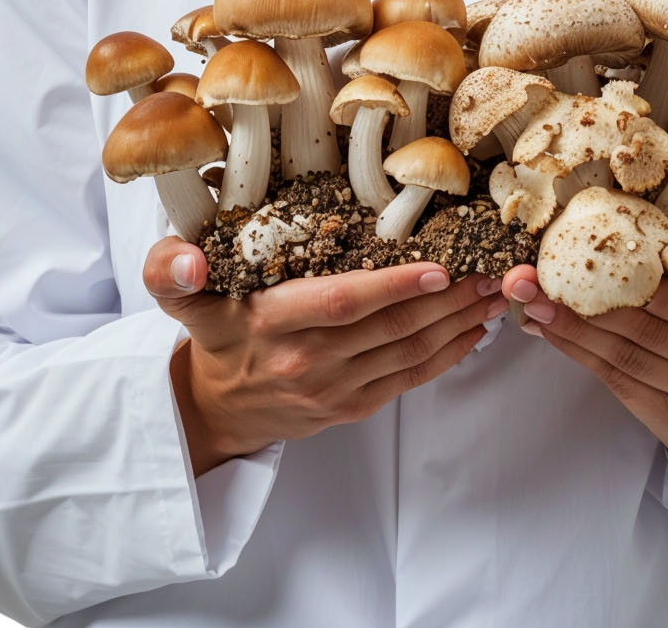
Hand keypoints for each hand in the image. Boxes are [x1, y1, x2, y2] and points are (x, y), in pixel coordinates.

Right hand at [146, 237, 507, 475]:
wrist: (216, 408)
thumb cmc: (213, 334)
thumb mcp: (178, 298)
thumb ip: (169, 269)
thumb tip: (187, 259)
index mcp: (272, 324)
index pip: (341, 302)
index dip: (392, 286)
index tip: (438, 265)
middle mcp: (307, 360)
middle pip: (391, 327)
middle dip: (449, 297)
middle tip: (494, 267)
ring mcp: (334, 388)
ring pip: (408, 352)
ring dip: (459, 322)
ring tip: (498, 291)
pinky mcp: (352, 406)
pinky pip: (409, 378)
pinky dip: (448, 354)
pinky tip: (475, 328)